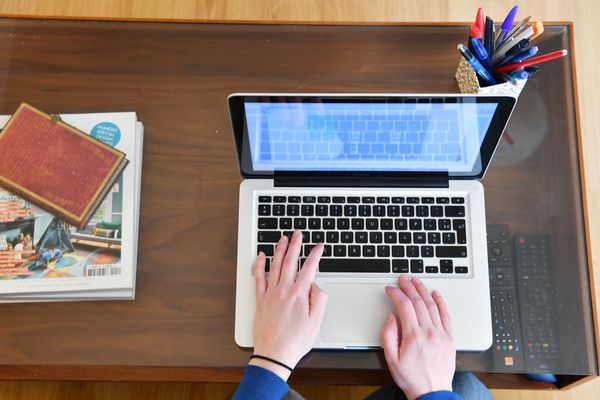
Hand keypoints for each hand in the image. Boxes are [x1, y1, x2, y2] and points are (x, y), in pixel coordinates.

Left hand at [250, 230, 327, 380]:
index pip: (309, 268)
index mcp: (299, 294)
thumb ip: (319, 300)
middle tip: (298, 234)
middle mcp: (283, 290)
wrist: (274, 354)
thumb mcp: (316, 322)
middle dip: (296, 245)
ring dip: (279, 250)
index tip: (319, 246)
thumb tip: (317, 286)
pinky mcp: (260, 300)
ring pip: (275, 265)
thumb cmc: (295, 341)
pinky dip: (259, 265)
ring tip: (283, 239)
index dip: (315, 254)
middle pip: (290, 261)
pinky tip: (261, 256)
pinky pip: (258, 278)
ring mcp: (270, 293)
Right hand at [381, 276, 455, 399]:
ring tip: (416, 281)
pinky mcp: (450, 338)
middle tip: (402, 279)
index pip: (404, 306)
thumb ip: (388, 335)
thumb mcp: (391, 359)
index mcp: (413, 336)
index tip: (390, 289)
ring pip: (432, 305)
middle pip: (418, 302)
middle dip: (408, 287)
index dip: (396, 294)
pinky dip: (441, 302)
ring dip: (423, 290)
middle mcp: (429, 332)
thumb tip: (391, 317)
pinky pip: (446, 315)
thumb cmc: (411, 378)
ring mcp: (441, 334)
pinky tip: (435, 294)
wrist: (432, 392)